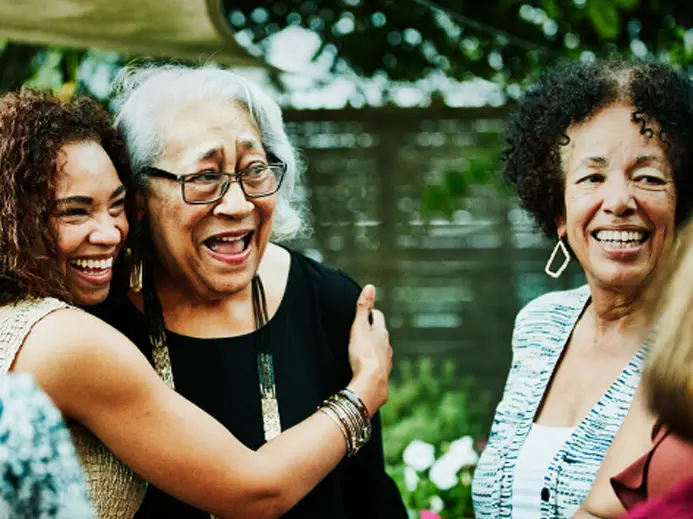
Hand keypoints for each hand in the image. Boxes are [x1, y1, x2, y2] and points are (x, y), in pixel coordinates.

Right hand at [345, 285, 392, 416]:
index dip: (371, 312)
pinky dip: (375, 363)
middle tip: (364, 328)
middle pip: (381, 333)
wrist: (371, 383)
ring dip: (375, 347)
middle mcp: (387, 346)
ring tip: (366, 348)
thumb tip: (370, 287)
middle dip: (374, 329)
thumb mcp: (359, 327)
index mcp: (381, 332)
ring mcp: (386, 361)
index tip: (366, 311)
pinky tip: (369, 367)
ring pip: (382, 350)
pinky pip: (380, 365)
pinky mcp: (383, 375)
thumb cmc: (363, 354)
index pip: (377, 316)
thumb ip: (363, 308)